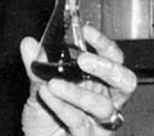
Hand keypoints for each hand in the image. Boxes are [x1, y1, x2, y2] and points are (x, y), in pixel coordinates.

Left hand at [19, 25, 136, 135]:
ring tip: (52, 83)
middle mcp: (105, 101)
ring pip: (102, 105)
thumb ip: (36, 68)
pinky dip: (61, 105)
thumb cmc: (44, 122)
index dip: (104, 44)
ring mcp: (100, 122)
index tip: (86, 30)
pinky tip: (46, 95)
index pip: (112, 59)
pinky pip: (79, 121)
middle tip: (83, 60)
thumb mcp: (37, 90)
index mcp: (97, 83)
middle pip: (125, 81)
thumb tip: (28, 42)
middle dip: (107, 67)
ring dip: (76, 92)